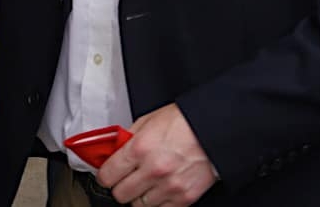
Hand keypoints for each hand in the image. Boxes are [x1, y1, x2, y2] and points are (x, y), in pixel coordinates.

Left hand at [98, 103, 216, 206]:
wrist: (214, 129)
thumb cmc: (184, 122)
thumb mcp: (148, 121)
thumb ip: (128, 139)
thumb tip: (112, 152)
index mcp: (140, 148)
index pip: (108, 175)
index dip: (105, 176)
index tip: (107, 175)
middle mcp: (153, 170)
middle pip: (120, 195)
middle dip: (120, 187)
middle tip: (125, 179)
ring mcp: (169, 186)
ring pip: (138, 206)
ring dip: (139, 196)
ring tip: (146, 184)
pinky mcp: (184, 198)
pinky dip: (157, 202)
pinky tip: (159, 190)